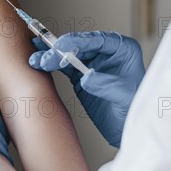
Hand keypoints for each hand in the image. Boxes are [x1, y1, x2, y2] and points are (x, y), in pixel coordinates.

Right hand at [29, 32, 144, 146]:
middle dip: (59, 50)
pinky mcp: (80, 75)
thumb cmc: (134, 109)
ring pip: (67, 54)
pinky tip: (38, 63)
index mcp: (122, 49)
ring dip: (50, 56)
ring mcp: (91, 63)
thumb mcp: (123, 95)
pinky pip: (63, 66)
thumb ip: (105, 84)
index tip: (60, 44)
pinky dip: (51, 65)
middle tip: (45, 57)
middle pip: (78, 45)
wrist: (128, 130)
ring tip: (35, 59)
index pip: (97, 40)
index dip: (77, 40)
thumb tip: (86, 77)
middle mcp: (106, 52)